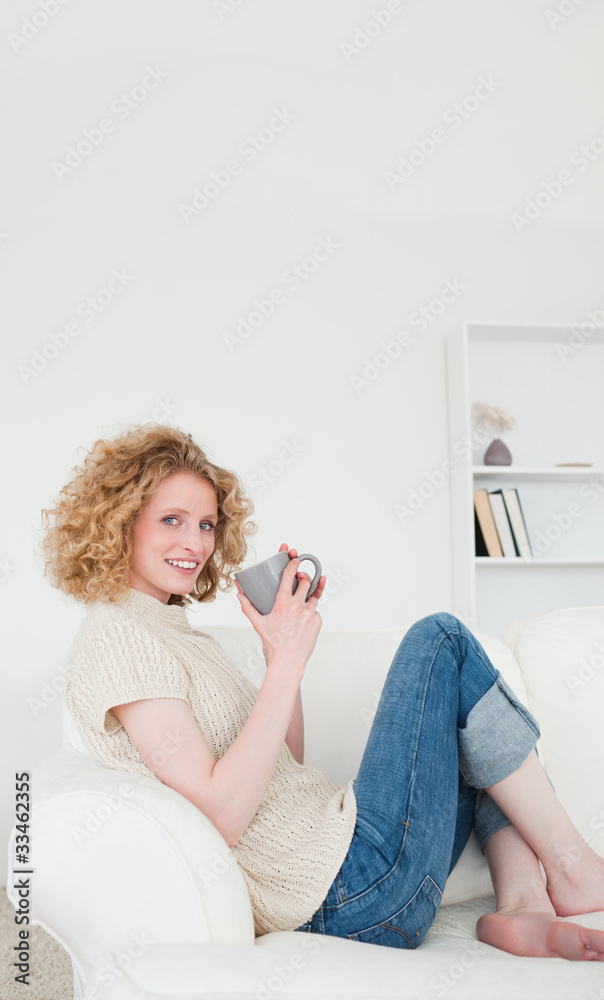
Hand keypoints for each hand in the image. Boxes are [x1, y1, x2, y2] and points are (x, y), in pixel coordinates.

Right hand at [234, 543, 326, 672]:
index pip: (289, 575)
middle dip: (304, 577)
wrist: (287, 661)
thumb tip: (239, 594)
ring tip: (302, 602)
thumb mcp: (258, 624)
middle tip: (301, 578)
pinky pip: (315, 611)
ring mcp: (309, 613)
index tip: (295, 559)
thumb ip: (248, 607)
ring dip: (309, 595)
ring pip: (313, 596)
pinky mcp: (317, 621)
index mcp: (282, 603)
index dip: (293, 563)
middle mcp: (297, 606)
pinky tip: (303, 621)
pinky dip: (310, 612)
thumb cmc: (272, 644)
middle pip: (306, 581)